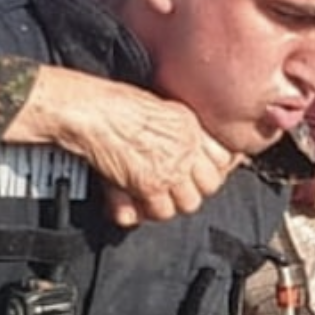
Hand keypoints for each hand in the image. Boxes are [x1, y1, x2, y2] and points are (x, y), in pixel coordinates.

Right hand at [24, 68, 235, 225]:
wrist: (90, 111)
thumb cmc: (112, 103)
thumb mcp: (158, 107)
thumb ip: (178, 129)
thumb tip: (192, 147)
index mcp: (189, 125)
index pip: (223, 159)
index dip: (211, 170)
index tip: (201, 174)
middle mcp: (185, 147)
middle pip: (209, 186)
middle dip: (192, 189)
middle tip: (174, 188)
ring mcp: (170, 168)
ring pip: (187, 204)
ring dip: (170, 203)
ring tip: (153, 197)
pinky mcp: (149, 185)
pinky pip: (160, 211)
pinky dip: (148, 210)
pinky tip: (136, 201)